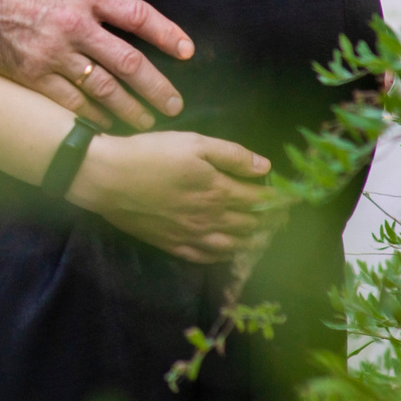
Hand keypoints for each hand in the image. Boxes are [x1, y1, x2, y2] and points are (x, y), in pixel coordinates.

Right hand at [0, 0, 192, 130]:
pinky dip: (92, 115)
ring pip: (103, 87)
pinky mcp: (31, 74)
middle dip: (157, 86)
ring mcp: (52, 52)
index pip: (137, 15)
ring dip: (130, 108)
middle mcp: (73, 24)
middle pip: (128, 61)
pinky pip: (70, 101)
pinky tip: (107, 124)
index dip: (167, 35)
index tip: (187, 52)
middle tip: (176, 105)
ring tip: (148, 121)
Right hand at [66, 129, 274, 263]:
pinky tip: (225, 252)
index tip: (292, 200)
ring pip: (231, 246)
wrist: (108, 178)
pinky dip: (221, 256)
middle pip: (249, 226)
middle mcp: (210, 218)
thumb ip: (231, 155)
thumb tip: (265, 167)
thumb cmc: (151, 154)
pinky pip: (204, 257)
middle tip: (281, 221)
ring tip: (262, 239)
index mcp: (218, 191)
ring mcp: (190, 235)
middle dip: (270, 223)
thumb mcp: (194, 143)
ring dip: (251, 243)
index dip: (279, 201)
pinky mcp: (171, 244)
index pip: (259, 201)